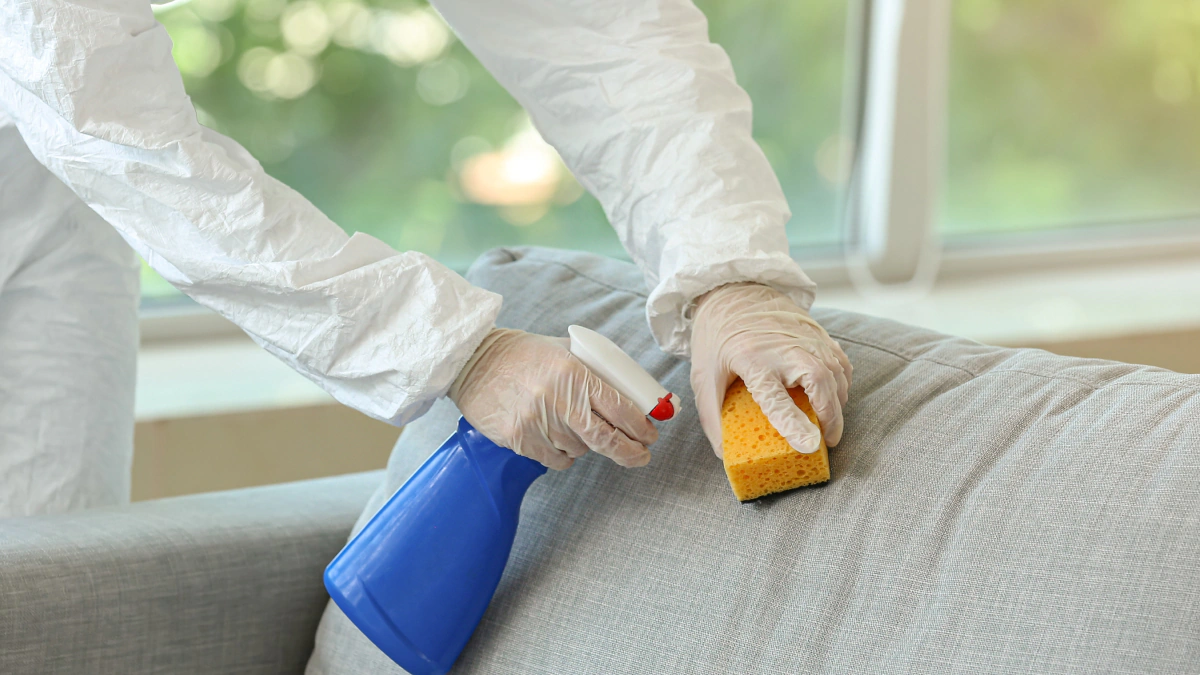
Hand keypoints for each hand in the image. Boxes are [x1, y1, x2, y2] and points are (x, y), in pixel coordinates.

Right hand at [449, 328, 657, 469]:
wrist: (472, 361)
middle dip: (630, 452)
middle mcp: (557, 399)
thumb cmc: (522, 354)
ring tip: (571, 425)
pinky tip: (555, 437)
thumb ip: (595, 370)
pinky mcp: (518, 439)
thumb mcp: (564, 350)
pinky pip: (555, 460)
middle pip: (606, 439)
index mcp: (574, 372)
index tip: (650, 435)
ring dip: (585, 444)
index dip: (641, 426)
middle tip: (642, 456)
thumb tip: (632, 396)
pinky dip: (563, 454)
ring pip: (580, 450)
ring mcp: (537, 422)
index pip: (619, 407)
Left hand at [690, 283, 851, 456]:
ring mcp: (803, 335)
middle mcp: (781, 346)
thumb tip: (725, 456)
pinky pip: (839, 361)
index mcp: (750, 358)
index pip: (775, 397)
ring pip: (834, 371)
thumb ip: (713, 418)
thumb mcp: (703, 378)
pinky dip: (841, 382)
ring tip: (829, 424)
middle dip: (830, 414)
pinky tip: (834, 397)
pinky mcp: (817, 331)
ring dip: (837, 402)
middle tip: (828, 441)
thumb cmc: (715, 338)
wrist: (730, 290)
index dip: (794, 423)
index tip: (811, 445)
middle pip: (818, 380)